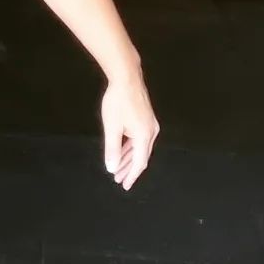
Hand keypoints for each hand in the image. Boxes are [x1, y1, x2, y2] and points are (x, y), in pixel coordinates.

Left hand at [100, 71, 157, 189]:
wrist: (126, 78)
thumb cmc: (118, 101)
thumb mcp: (112, 127)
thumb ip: (112, 149)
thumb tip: (112, 167)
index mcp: (145, 136)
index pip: (139, 163)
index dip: (132, 175)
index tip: (125, 185)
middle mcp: (152, 132)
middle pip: (141, 157)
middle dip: (129, 169)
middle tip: (119, 180)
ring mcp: (150, 125)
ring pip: (140, 148)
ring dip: (129, 159)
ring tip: (118, 169)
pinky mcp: (146, 119)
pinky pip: (139, 139)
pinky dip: (131, 148)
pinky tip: (122, 152)